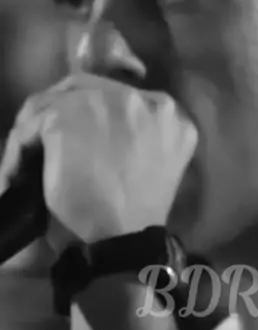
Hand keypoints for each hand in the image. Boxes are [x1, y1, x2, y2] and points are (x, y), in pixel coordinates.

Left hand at [1, 75, 197, 251]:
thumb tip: (100, 130)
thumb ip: (137, 137)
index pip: (121, 96)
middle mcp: (141, 97)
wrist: (120, 241)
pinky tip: (15, 173)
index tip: (78, 136)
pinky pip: (31, 124)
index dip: (94, 112)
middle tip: (42, 141)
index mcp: (169, 113)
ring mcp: (103, 101)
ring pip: (53, 102)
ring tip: (24, 160)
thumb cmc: (135, 217)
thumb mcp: (151, 165)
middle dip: (60, 110)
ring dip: (36, 129)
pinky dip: (18, 150)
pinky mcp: (66, 116)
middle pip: (86, 87)